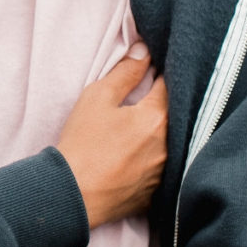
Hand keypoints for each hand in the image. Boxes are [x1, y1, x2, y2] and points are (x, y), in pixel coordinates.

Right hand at [56, 49, 167, 229]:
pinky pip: (163, 166)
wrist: (72, 195)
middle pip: (174, 113)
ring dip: (160, 130)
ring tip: (139, 126)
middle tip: (146, 95)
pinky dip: (154, 155)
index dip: (161, 72)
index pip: (170, 84)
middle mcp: (168, 144)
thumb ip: (125, 72)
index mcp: (156, 117)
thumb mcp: (98, 97)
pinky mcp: (156, 191)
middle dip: (163, 101)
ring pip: (171, 141)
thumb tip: (144, 50)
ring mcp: (164, 171)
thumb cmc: (82, 143)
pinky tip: (137, 153)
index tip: (153, 68)